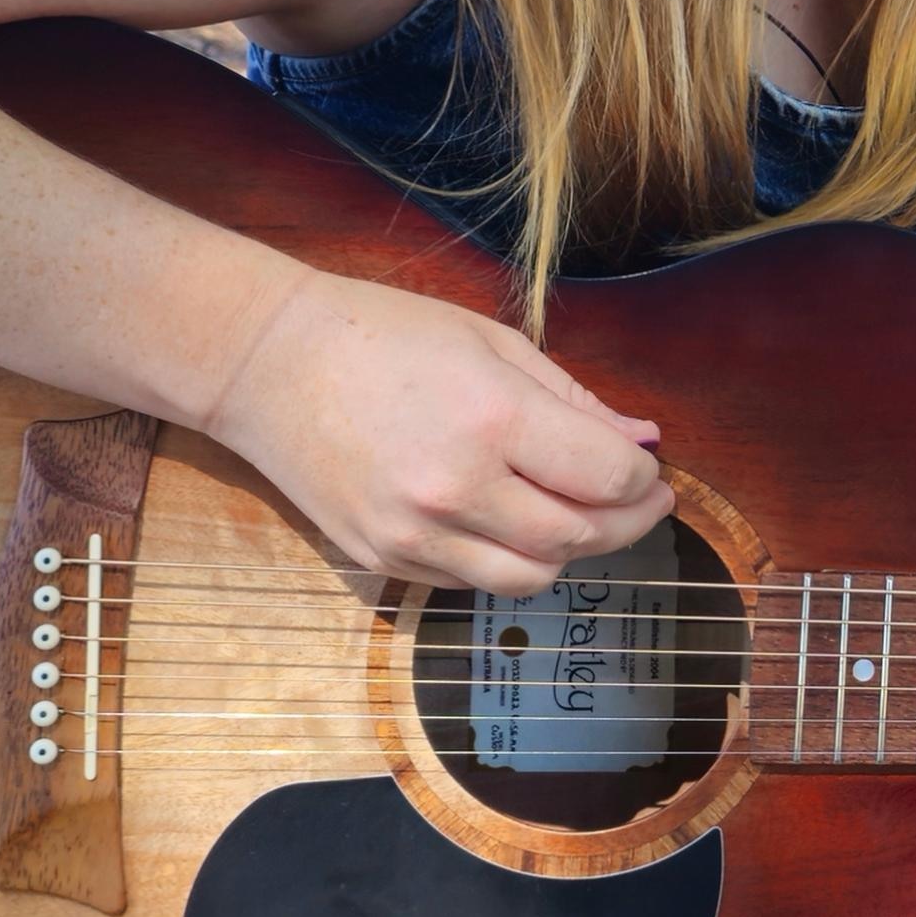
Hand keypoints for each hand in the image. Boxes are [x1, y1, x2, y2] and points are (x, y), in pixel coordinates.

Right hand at [198, 271, 670, 594]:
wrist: (265, 365)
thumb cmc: (382, 335)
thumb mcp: (491, 342)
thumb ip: (573, 401)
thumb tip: (643, 442)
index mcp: (492, 419)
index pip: (606, 478)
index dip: (643, 482)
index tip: (650, 474)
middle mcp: (456, 489)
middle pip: (578, 537)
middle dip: (625, 523)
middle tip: (639, 503)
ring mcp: (415, 535)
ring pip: (530, 577)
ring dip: (568, 551)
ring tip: (576, 515)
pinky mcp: (384, 562)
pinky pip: (473, 581)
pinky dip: (505, 559)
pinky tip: (509, 521)